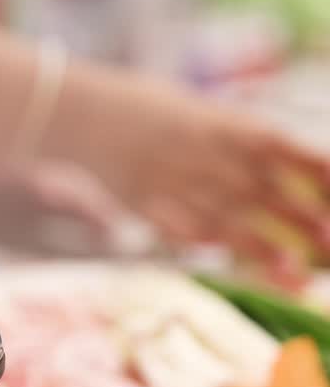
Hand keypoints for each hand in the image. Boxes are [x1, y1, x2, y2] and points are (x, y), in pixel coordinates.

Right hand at [61, 72, 329, 284]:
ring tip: (295, 277)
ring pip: (230, 222)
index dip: (321, 175)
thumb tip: (281, 167)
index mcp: (227, 126)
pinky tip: (223, 258)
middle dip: (306, 224)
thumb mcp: (198, 114)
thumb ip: (235, 143)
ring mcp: (175, 183)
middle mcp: (207, 156)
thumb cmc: (144, 109)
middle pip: (268, 194)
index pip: (290, 152)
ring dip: (264, 251)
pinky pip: (181, 230)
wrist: (81, 113)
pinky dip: (205, 244)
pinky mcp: (144, 205)